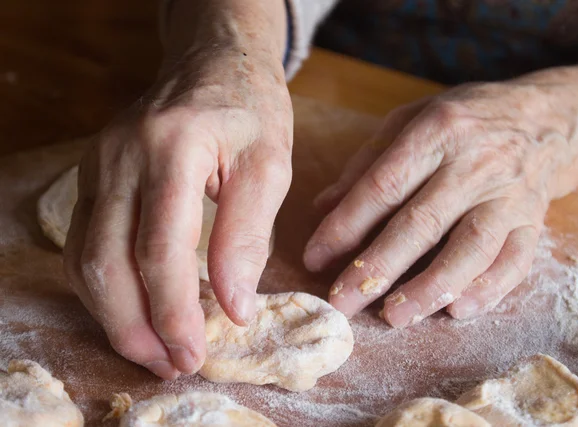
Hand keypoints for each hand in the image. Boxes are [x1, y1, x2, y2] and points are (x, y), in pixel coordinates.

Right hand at [64, 51, 291, 378]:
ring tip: (154, 349)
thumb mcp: (270, 165)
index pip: (160, 246)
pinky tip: (134, 309)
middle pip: (106, 261)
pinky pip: (82, 243)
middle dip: (136, 327)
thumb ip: (248, 235)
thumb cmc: (250, 110)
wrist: (213, 64)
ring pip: (84, 259)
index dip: (174, 310)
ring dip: (114, 316)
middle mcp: (121, 156)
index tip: (197, 350)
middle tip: (173, 363)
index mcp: (173, 146)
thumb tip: (234, 306)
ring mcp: (98, 165)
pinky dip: (105, 288)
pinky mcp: (92, 176)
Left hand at [304, 73, 577, 326]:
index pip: (382, 187)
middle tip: (343, 302)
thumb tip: (321, 208)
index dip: (345, 226)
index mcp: (436, 133)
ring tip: (395, 316)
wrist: (544, 118)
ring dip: (430, 287)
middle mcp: (474, 164)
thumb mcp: (410, 121)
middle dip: (378, 268)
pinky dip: (488, 289)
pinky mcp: (534, 221)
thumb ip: (366, 163)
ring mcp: (508, 195)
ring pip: (470, 248)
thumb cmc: (464, 119)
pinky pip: (515, 261)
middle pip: (421, 223)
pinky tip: (457, 310)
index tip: (314, 259)